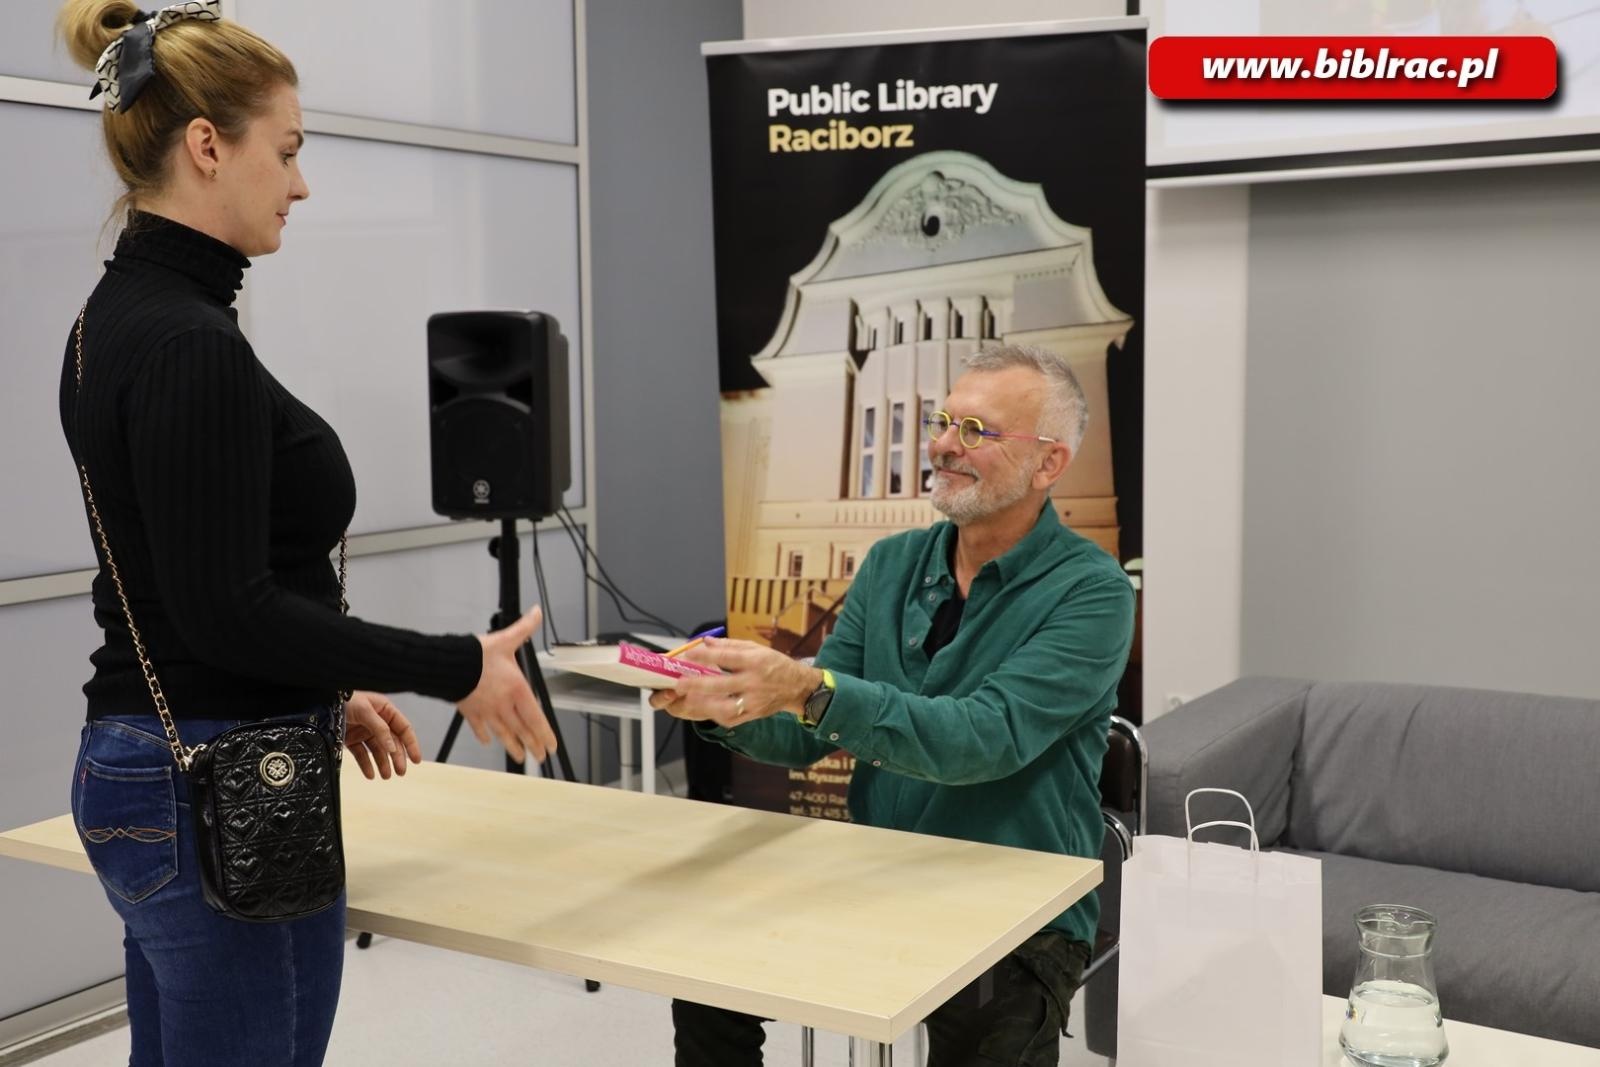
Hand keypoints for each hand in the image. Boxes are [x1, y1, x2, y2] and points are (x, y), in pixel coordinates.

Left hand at [343, 691, 423, 779]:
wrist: (321, 703)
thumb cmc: (346, 700)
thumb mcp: (365, 711)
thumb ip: (380, 729)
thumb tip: (393, 748)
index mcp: (386, 710)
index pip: (404, 729)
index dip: (411, 744)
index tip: (416, 760)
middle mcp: (378, 722)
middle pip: (392, 742)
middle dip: (397, 758)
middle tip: (400, 772)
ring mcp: (365, 731)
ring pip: (378, 750)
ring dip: (383, 764)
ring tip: (386, 776)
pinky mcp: (352, 739)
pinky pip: (362, 754)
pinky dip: (366, 765)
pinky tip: (370, 775)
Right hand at [459, 606, 558, 763]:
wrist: (447, 664)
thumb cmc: (476, 654)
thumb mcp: (505, 640)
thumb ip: (524, 628)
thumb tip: (536, 612)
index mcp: (516, 690)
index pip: (536, 719)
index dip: (545, 735)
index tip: (551, 747)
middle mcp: (504, 705)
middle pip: (522, 731)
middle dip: (533, 745)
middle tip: (540, 757)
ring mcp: (486, 711)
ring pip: (503, 734)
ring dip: (513, 746)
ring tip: (520, 757)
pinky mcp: (470, 712)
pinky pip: (479, 727)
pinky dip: (484, 735)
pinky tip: (488, 741)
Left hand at [649, 637, 819, 728]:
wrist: (797, 687)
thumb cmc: (774, 664)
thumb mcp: (755, 648)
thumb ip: (729, 645)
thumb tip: (704, 642)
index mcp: (755, 661)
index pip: (727, 657)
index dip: (706, 656)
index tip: (688, 654)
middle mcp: (755, 681)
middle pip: (723, 685)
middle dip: (698, 685)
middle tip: (679, 684)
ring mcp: (755, 700)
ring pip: (726, 707)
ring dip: (705, 705)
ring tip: (689, 700)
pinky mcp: (754, 714)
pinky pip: (732, 718)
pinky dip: (715, 714)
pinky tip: (704, 708)